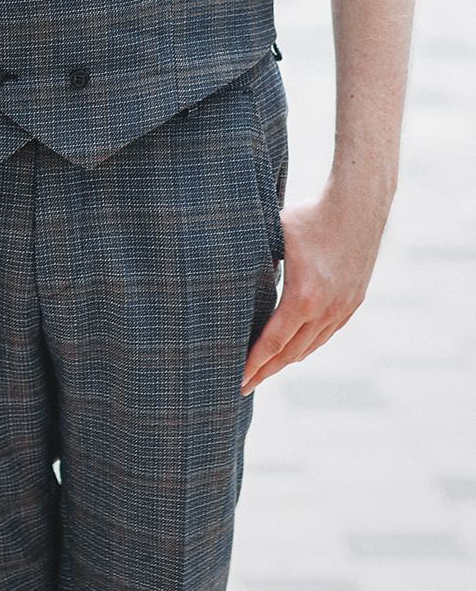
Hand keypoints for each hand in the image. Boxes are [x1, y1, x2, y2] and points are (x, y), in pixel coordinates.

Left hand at [241, 179, 390, 395]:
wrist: (358, 206)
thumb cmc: (309, 216)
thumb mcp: (273, 236)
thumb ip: (255, 262)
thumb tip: (231, 279)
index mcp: (303, 297)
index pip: (272, 342)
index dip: (254, 363)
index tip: (238, 380)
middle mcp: (326, 310)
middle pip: (290, 353)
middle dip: (265, 371)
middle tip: (244, 385)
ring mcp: (343, 309)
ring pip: (310, 347)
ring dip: (286, 361)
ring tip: (264, 370)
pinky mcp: (353, 303)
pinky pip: (326, 334)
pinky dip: (307, 346)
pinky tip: (293, 349)